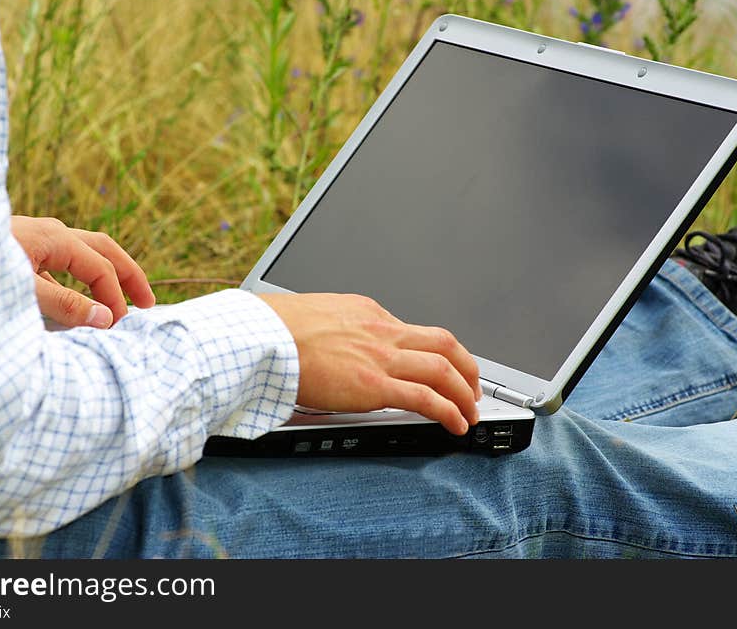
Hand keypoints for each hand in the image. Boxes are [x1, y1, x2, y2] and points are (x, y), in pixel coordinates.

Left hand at [11, 216, 155, 327]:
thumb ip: (63, 305)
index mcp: (56, 238)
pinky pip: (58, 263)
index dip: (114, 298)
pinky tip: (70, 299)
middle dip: (128, 275)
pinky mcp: (20, 249)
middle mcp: (51, 232)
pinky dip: (75, 280)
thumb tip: (105, 318)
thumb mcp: (22, 290)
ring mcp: (35, 238)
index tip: (115, 326)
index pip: (101, 269)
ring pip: (83, 253)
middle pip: (104, 250)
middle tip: (147, 302)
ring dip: (104, 275)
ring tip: (117, 297)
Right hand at [259, 293, 481, 434]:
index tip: (437, 365)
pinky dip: (449, 411)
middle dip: (466, 367)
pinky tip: (456, 424)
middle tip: (471, 385)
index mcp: (368, 312)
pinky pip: (426, 398)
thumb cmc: (277, 328)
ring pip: (443, 369)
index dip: (432, 351)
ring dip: (465, 392)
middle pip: (444, 342)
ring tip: (471, 411)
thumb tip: (333, 344)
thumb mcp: (317, 314)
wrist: (265, 338)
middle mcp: (383, 330)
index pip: (412, 330)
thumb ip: (336, 329)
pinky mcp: (375, 385)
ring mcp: (382, 356)